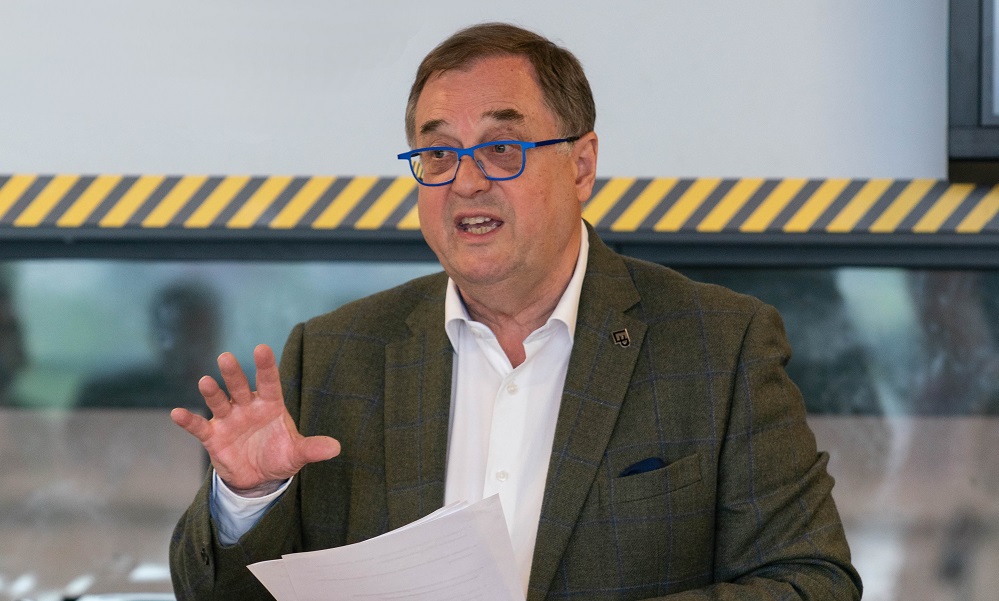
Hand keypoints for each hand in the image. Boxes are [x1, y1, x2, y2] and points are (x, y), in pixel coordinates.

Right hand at [170, 344, 340, 495]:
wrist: (258, 477)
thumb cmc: (279, 456)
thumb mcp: (297, 454)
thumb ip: (313, 448)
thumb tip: (337, 448)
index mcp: (270, 405)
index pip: (269, 382)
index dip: (266, 366)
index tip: (262, 348)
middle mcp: (247, 407)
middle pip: (240, 387)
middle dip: (234, 373)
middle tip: (226, 357)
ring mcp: (229, 420)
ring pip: (219, 402)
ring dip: (212, 392)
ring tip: (205, 381)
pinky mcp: (214, 437)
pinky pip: (199, 427)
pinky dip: (188, 420)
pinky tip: (177, 413)